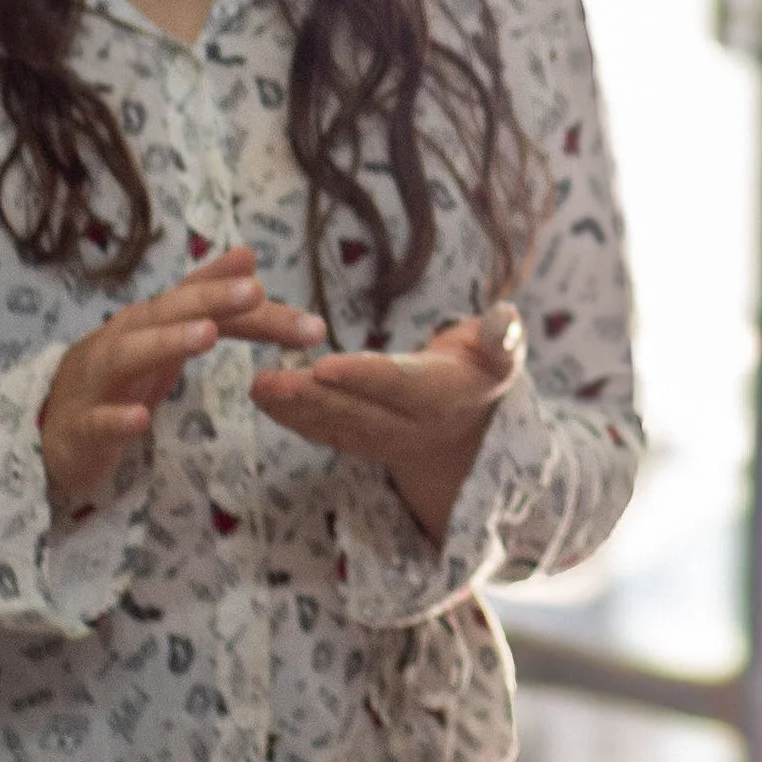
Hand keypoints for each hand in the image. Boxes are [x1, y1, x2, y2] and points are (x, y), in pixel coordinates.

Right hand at [40, 247, 325, 511]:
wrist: (52, 427)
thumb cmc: (122, 376)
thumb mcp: (168, 335)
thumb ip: (212, 303)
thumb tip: (250, 256)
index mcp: (155, 319)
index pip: (206, 300)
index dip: (248, 299)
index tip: (295, 302)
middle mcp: (128, 337)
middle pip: (170, 311)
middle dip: (212, 299)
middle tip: (254, 291)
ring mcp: (101, 379)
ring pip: (132, 353)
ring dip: (169, 341)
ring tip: (207, 336)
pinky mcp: (83, 425)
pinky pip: (100, 420)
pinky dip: (119, 419)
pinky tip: (142, 421)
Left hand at [251, 305, 525, 543]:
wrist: (470, 430)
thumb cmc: (483, 369)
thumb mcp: (503, 353)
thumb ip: (502, 338)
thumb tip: (505, 319)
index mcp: (444, 396)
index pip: (398, 385)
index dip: (362, 376)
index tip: (324, 365)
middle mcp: (409, 426)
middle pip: (355, 411)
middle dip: (310, 397)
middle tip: (269, 379)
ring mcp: (382, 440)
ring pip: (333, 426)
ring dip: (292, 409)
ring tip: (257, 387)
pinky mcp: (360, 442)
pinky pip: (324, 432)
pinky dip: (291, 416)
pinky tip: (261, 396)